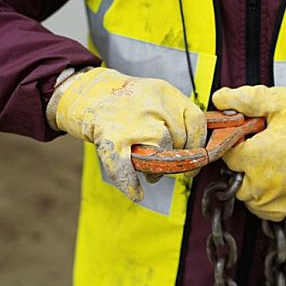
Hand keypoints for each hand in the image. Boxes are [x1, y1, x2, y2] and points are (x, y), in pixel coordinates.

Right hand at [47, 67, 205, 201]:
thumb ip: (176, 115)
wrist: (87, 92)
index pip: (195, 121)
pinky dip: (131, 184)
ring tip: (151, 174)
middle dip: (175, 159)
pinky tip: (137, 194)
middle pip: (177, 141)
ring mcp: (132, 122)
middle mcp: (152, 106)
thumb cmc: (128, 101)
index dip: (198, 143)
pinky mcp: (111, 138)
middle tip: (167, 165)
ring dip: (157, 172)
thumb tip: (198, 149)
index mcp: (166, 93)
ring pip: (158, 156)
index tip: (196, 157)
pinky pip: (126, 168)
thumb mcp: (156, 95)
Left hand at [212, 85, 285, 220]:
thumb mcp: (274, 100)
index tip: (241, 137)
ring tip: (258, 167)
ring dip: (248, 185)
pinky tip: (266, 185)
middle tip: (251, 150)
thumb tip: (219, 99)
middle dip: (238, 165)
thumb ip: (243, 100)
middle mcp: (266, 180)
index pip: (228, 156)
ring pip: (248, 199)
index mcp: (258, 156)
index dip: (231, 144)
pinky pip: (267, 212)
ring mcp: (280, 194)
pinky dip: (262, 203)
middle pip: (235, 180)